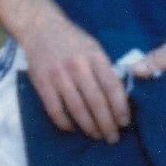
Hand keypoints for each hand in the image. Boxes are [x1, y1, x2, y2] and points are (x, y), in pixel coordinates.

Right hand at [22, 5, 129, 141]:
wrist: (40, 27)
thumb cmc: (72, 41)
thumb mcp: (93, 48)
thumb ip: (104, 70)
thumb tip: (120, 98)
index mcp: (94, 56)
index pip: (112, 87)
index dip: (120, 108)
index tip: (125, 123)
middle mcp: (77, 66)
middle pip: (96, 102)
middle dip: (107, 124)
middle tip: (113, 138)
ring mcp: (58, 75)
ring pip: (77, 109)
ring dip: (89, 127)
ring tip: (97, 136)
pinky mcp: (42, 83)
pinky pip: (55, 110)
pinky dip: (65, 123)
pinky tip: (73, 129)